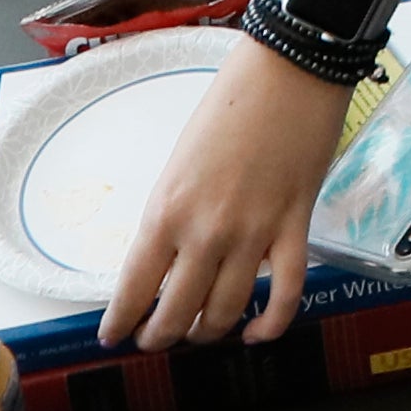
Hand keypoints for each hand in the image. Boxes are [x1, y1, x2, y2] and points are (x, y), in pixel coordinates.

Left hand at [106, 22, 353, 348]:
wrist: (288, 69)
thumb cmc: (231, 102)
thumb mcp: (181, 160)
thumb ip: (174, 211)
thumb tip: (171, 254)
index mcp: (166, 209)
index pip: (134, 288)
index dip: (121, 323)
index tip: (114, 336)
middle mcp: (206, 231)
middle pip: (177, 312)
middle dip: (160, 336)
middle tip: (155, 340)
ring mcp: (254, 233)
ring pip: (226, 311)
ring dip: (208, 333)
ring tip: (200, 335)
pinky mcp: (296, 227)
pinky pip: (285, 293)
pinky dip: (270, 324)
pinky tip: (256, 333)